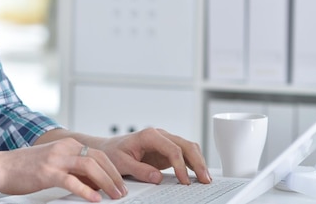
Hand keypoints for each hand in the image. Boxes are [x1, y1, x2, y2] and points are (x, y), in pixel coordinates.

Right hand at [0, 137, 127, 201]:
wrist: (1, 167)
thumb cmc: (25, 167)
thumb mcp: (53, 162)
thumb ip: (72, 167)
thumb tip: (92, 181)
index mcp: (67, 144)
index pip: (99, 154)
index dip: (113, 169)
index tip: (121, 182)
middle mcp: (64, 148)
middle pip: (99, 159)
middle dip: (114, 176)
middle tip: (122, 191)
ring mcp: (56, 159)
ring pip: (90, 167)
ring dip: (106, 183)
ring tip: (113, 195)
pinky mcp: (47, 172)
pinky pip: (72, 181)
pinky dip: (86, 191)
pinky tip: (94, 199)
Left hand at [97, 127, 211, 185]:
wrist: (109, 148)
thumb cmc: (113, 153)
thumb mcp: (122, 162)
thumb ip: (139, 170)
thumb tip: (157, 178)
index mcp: (149, 135)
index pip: (172, 149)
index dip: (181, 165)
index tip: (184, 181)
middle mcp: (160, 135)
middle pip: (186, 145)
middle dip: (198, 162)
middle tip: (205, 179)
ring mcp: (165, 142)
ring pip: (189, 148)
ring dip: (199, 162)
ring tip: (206, 179)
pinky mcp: (167, 150)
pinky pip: (184, 155)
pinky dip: (193, 163)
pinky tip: (199, 174)